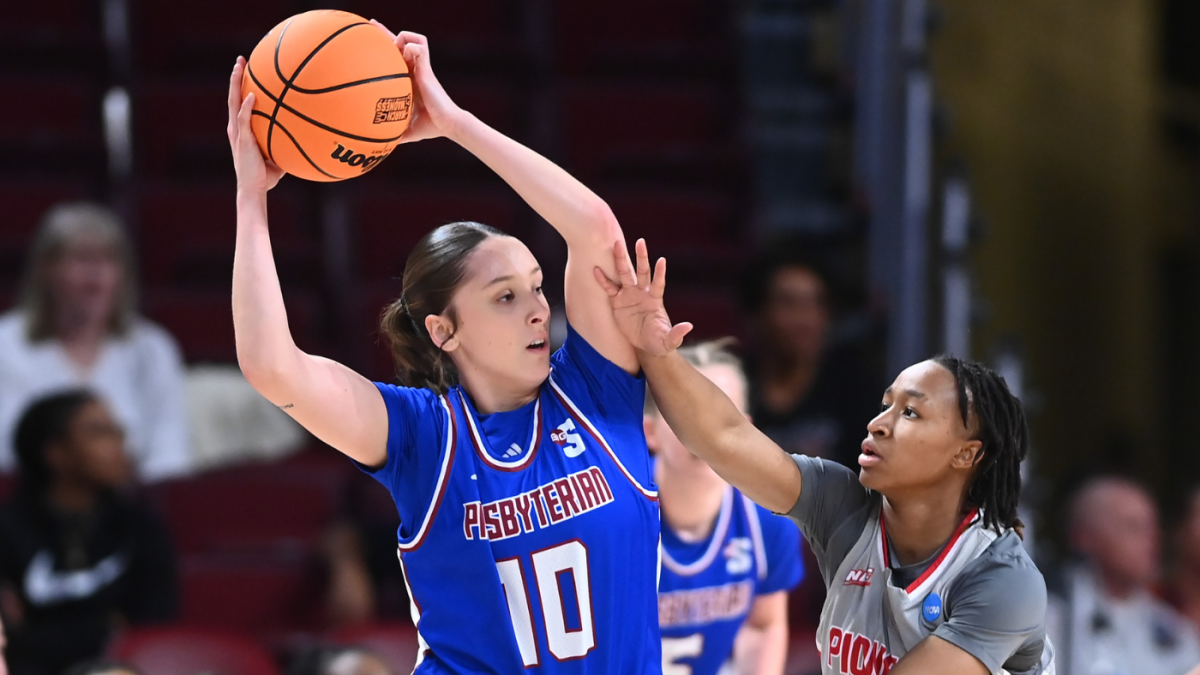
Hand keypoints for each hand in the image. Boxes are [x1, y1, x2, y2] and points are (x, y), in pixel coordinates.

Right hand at [227, 57, 282, 191]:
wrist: (254, 189)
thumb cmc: (266, 176)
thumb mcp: (279, 155)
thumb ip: (287, 142)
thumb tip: (307, 136)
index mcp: (242, 130)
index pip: (240, 103)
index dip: (241, 86)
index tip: (246, 71)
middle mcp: (236, 128)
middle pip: (234, 97)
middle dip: (236, 77)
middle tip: (241, 60)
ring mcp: (238, 133)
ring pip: (234, 102)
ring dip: (236, 83)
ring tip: (240, 66)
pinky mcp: (242, 140)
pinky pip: (243, 119)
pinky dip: (247, 107)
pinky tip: (252, 95)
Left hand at [369, 21, 464, 143]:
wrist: (447, 124)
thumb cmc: (430, 127)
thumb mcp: (406, 130)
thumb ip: (392, 133)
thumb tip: (377, 148)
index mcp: (407, 80)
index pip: (394, 58)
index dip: (383, 47)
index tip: (368, 41)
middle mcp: (413, 70)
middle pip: (399, 42)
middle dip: (384, 32)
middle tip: (370, 24)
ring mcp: (421, 67)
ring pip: (412, 39)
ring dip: (401, 37)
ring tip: (395, 45)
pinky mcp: (427, 68)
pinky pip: (420, 47)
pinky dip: (411, 46)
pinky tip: (406, 53)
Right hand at [593, 239, 692, 356]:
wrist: (645, 345)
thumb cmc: (659, 341)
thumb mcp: (668, 340)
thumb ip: (676, 334)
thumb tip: (689, 326)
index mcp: (655, 300)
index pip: (658, 284)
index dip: (660, 273)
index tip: (662, 260)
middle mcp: (642, 293)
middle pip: (642, 272)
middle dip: (641, 257)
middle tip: (640, 242)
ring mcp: (629, 296)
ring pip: (625, 274)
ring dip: (621, 260)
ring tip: (616, 244)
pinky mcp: (617, 302)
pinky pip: (609, 288)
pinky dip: (603, 280)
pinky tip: (596, 269)